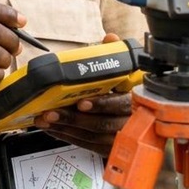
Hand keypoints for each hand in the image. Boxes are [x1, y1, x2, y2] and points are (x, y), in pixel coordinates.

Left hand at [32, 33, 132, 156]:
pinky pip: (87, 145)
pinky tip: (53, 129)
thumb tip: (110, 39)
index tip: (82, 103)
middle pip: (101, 124)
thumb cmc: (131, 93)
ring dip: (65, 129)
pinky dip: (67, 137)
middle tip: (52, 112)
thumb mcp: (128, 73)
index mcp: (136, 102)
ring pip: (91, 137)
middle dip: (73, 119)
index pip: (120, 104)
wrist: (143, 121)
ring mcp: (120, 140)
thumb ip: (117, 55)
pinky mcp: (110, 150)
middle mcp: (130, 123)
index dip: (101, 105)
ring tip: (45, 120)